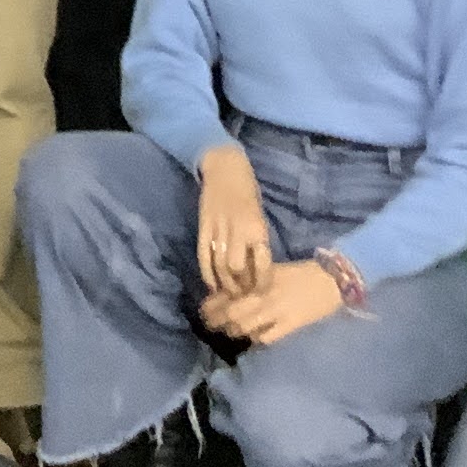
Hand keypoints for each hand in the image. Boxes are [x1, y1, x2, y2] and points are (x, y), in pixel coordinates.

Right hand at [194, 145, 270, 298]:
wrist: (225, 168)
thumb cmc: (248, 192)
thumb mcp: (260, 216)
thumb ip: (258, 241)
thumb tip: (259, 269)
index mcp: (257, 227)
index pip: (262, 262)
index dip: (262, 282)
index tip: (263, 293)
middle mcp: (238, 230)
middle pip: (237, 268)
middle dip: (241, 287)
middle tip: (245, 298)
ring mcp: (217, 228)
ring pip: (219, 264)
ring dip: (224, 284)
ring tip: (229, 295)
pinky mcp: (202, 227)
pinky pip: (203, 255)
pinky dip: (207, 273)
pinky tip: (212, 285)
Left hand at [198, 257, 346, 347]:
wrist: (332, 280)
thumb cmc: (301, 273)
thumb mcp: (272, 270)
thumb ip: (251, 280)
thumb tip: (227, 291)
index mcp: (258, 279)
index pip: (227, 294)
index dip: (211, 305)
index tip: (203, 310)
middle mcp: (263, 296)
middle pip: (231, 313)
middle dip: (216, 321)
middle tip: (210, 325)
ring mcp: (276, 312)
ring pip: (244, 327)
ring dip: (234, 331)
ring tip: (230, 332)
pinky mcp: (290, 325)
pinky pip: (266, 337)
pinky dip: (256, 338)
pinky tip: (254, 337)